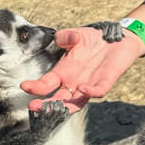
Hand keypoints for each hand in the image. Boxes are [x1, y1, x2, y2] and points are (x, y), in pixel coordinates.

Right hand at [21, 26, 144, 111]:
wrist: (119, 38)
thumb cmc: (95, 39)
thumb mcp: (76, 35)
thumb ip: (65, 36)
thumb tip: (59, 38)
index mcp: (64, 71)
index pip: (47, 83)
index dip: (36, 87)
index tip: (24, 86)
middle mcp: (75, 81)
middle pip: (58, 99)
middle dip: (45, 105)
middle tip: (33, 107)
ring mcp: (90, 83)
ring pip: (76, 102)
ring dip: (65, 106)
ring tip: (52, 108)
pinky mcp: (106, 81)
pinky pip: (98, 91)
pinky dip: (91, 92)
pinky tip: (82, 89)